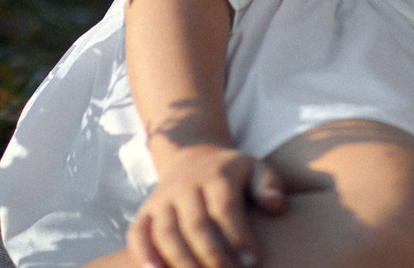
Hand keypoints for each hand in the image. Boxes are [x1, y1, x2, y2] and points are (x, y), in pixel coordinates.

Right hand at [128, 142, 287, 267]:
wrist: (191, 156)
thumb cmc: (231, 175)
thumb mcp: (254, 169)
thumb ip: (268, 185)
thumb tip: (276, 205)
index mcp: (216, 175)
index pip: (225, 208)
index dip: (239, 238)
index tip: (254, 264)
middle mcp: (186, 186)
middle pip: (196, 225)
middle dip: (214, 257)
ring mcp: (161, 199)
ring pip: (167, 233)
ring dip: (181, 262)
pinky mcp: (144, 213)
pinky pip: (137, 234)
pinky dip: (143, 255)